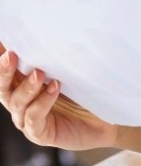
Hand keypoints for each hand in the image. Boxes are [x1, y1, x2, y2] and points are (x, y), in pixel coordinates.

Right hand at [0, 45, 118, 150]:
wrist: (105, 120)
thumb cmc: (85, 92)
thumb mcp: (69, 71)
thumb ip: (55, 58)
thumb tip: (50, 31)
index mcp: (23, 83)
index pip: (7, 70)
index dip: (1, 56)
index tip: (4, 42)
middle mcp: (21, 101)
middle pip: (2, 87)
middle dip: (3, 70)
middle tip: (10, 55)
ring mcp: (27, 119)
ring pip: (16, 102)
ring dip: (27, 86)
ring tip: (39, 74)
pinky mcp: (39, 133)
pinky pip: (34, 117)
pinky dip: (42, 102)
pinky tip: (55, 88)